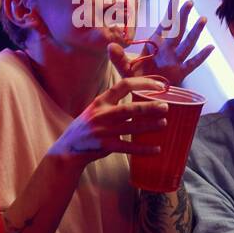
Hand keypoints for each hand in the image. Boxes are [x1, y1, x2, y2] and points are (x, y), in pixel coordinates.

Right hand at [47, 76, 168, 167]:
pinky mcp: (105, 146)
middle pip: (129, 109)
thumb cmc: (88, 127)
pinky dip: (144, 149)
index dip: (143, 83)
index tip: (160, 86)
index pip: (123, 85)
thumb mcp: (96, 110)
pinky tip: (157, 149)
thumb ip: (114, 104)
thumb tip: (142, 101)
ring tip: (164, 124)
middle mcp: (101, 114)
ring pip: (131, 127)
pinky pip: (129, 148)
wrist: (68, 148)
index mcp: (101, 102)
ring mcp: (103, 131)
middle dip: (149, 107)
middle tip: (165, 107)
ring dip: (149, 126)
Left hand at [108, 0, 213, 86]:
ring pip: (187, 43)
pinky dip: (201, 56)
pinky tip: (210, 47)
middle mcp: (168, 49)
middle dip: (183, 16)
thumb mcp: (123, 66)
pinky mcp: (180, 72)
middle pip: (178, 29)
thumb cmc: (135, 79)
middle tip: (190, 2)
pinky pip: (192, 63)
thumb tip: (110, 45)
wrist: (143, 95)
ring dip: (195, 32)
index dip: (170, 11)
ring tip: (202, 19)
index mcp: (155, 44)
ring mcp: (175, 60)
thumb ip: (117, 56)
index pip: (164, 24)